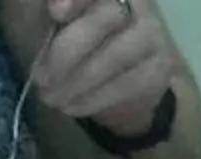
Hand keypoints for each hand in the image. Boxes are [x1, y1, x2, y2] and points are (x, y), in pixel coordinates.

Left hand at [29, 0, 181, 133]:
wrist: (111, 79)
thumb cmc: (69, 37)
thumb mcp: (48, 16)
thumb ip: (46, 7)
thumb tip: (55, 10)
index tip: (55, 13)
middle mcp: (137, 3)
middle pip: (108, 17)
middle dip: (68, 50)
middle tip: (40, 78)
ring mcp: (153, 34)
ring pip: (117, 55)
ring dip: (78, 81)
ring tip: (50, 97)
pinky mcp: (159, 68)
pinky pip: (127, 85)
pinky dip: (94, 98)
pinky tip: (71, 106)